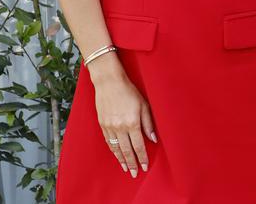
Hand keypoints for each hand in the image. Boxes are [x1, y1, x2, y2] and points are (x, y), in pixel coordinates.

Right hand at [89, 55, 157, 176]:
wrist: (109, 82)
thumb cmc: (129, 91)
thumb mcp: (144, 105)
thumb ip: (148, 123)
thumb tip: (153, 139)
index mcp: (132, 122)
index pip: (139, 145)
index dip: (142, 157)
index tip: (144, 166)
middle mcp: (120, 127)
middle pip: (127, 150)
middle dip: (131, 163)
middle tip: (134, 173)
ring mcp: (109, 126)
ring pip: (116, 148)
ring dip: (121, 159)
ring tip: (125, 168)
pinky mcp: (102, 124)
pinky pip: (108, 141)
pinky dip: (113, 150)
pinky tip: (116, 155)